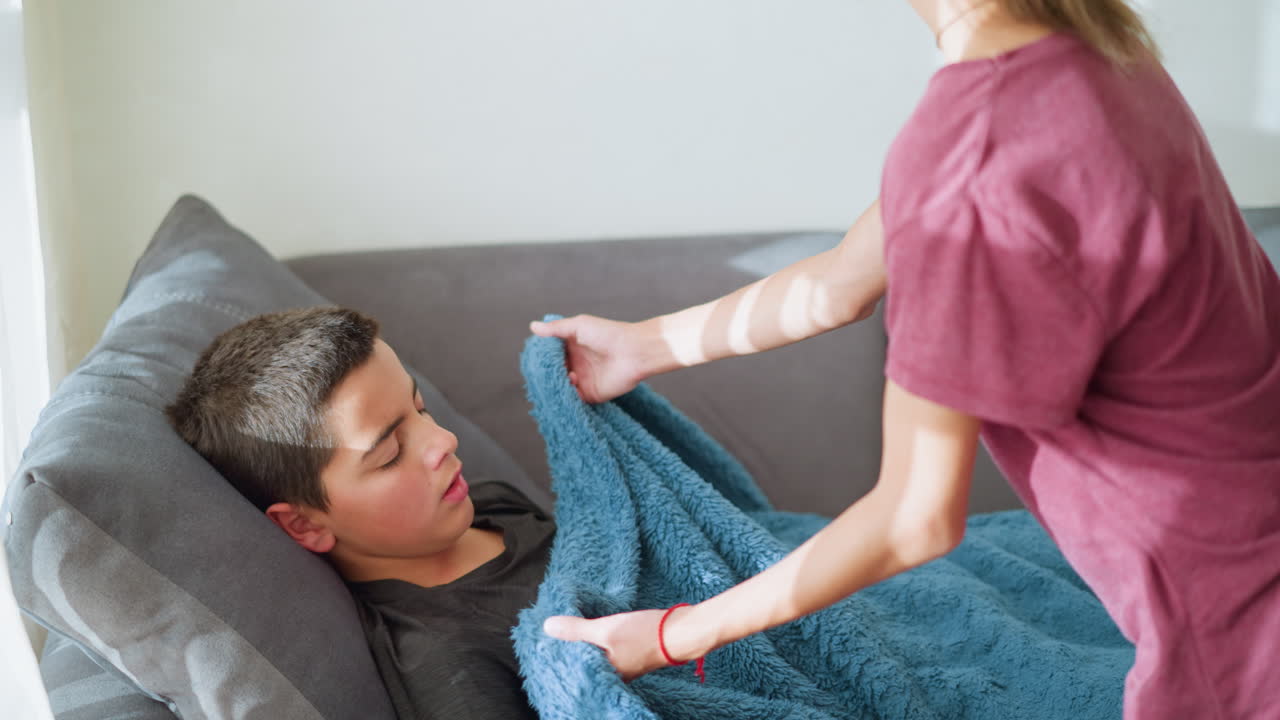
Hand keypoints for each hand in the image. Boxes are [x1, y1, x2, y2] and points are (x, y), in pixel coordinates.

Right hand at [529, 315, 645, 403]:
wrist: (634, 351)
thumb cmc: (609, 334)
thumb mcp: (579, 326)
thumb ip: (555, 329)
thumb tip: (532, 326)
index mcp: (572, 347)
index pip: (550, 355)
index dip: (541, 357)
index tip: (532, 357)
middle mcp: (575, 364)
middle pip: (552, 372)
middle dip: (545, 373)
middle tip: (539, 371)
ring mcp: (582, 380)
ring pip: (559, 386)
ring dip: (554, 384)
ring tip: (555, 375)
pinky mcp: (589, 394)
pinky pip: (571, 399)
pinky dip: (565, 395)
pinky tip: (570, 382)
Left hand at [543, 608, 693, 681]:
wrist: (681, 632)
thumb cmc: (646, 635)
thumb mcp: (606, 630)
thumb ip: (577, 630)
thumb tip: (547, 627)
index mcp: (603, 677)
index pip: (571, 670)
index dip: (557, 656)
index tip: (542, 642)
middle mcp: (612, 677)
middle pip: (582, 665)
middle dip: (568, 651)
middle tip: (551, 634)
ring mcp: (622, 668)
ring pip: (593, 657)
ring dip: (582, 645)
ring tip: (566, 631)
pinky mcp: (629, 657)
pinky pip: (604, 652)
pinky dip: (595, 642)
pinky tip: (590, 632)